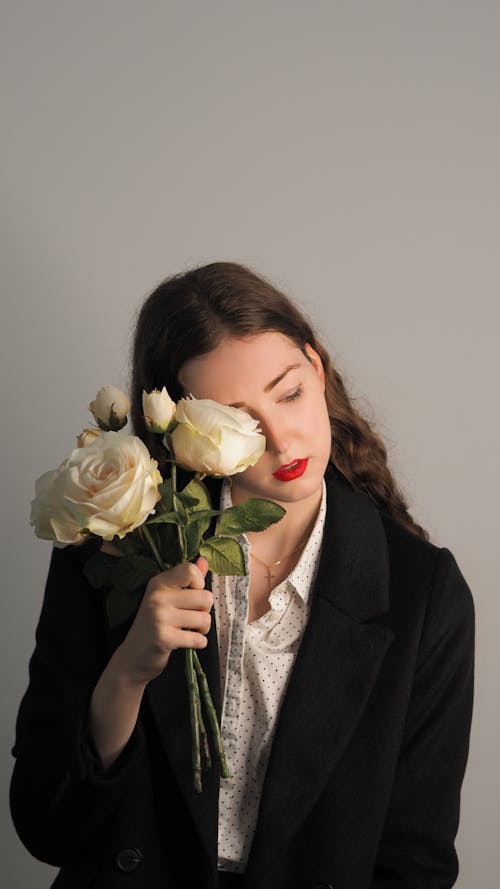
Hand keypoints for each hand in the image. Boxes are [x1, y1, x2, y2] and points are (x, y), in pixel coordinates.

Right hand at [114, 556, 211, 685]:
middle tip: (191, 618)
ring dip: (202, 628)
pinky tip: (186, 642)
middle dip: (205, 611)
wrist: (133, 657)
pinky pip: (198, 638)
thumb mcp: (167, 597)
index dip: (200, 584)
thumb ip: (187, 579)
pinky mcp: (164, 638)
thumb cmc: (155, 625)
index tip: (191, 595)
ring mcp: (160, 617)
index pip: (190, 570)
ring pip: (205, 618)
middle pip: (205, 596)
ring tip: (188, 630)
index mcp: (159, 583)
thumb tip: (204, 560)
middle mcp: (158, 596)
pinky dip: (198, 643)